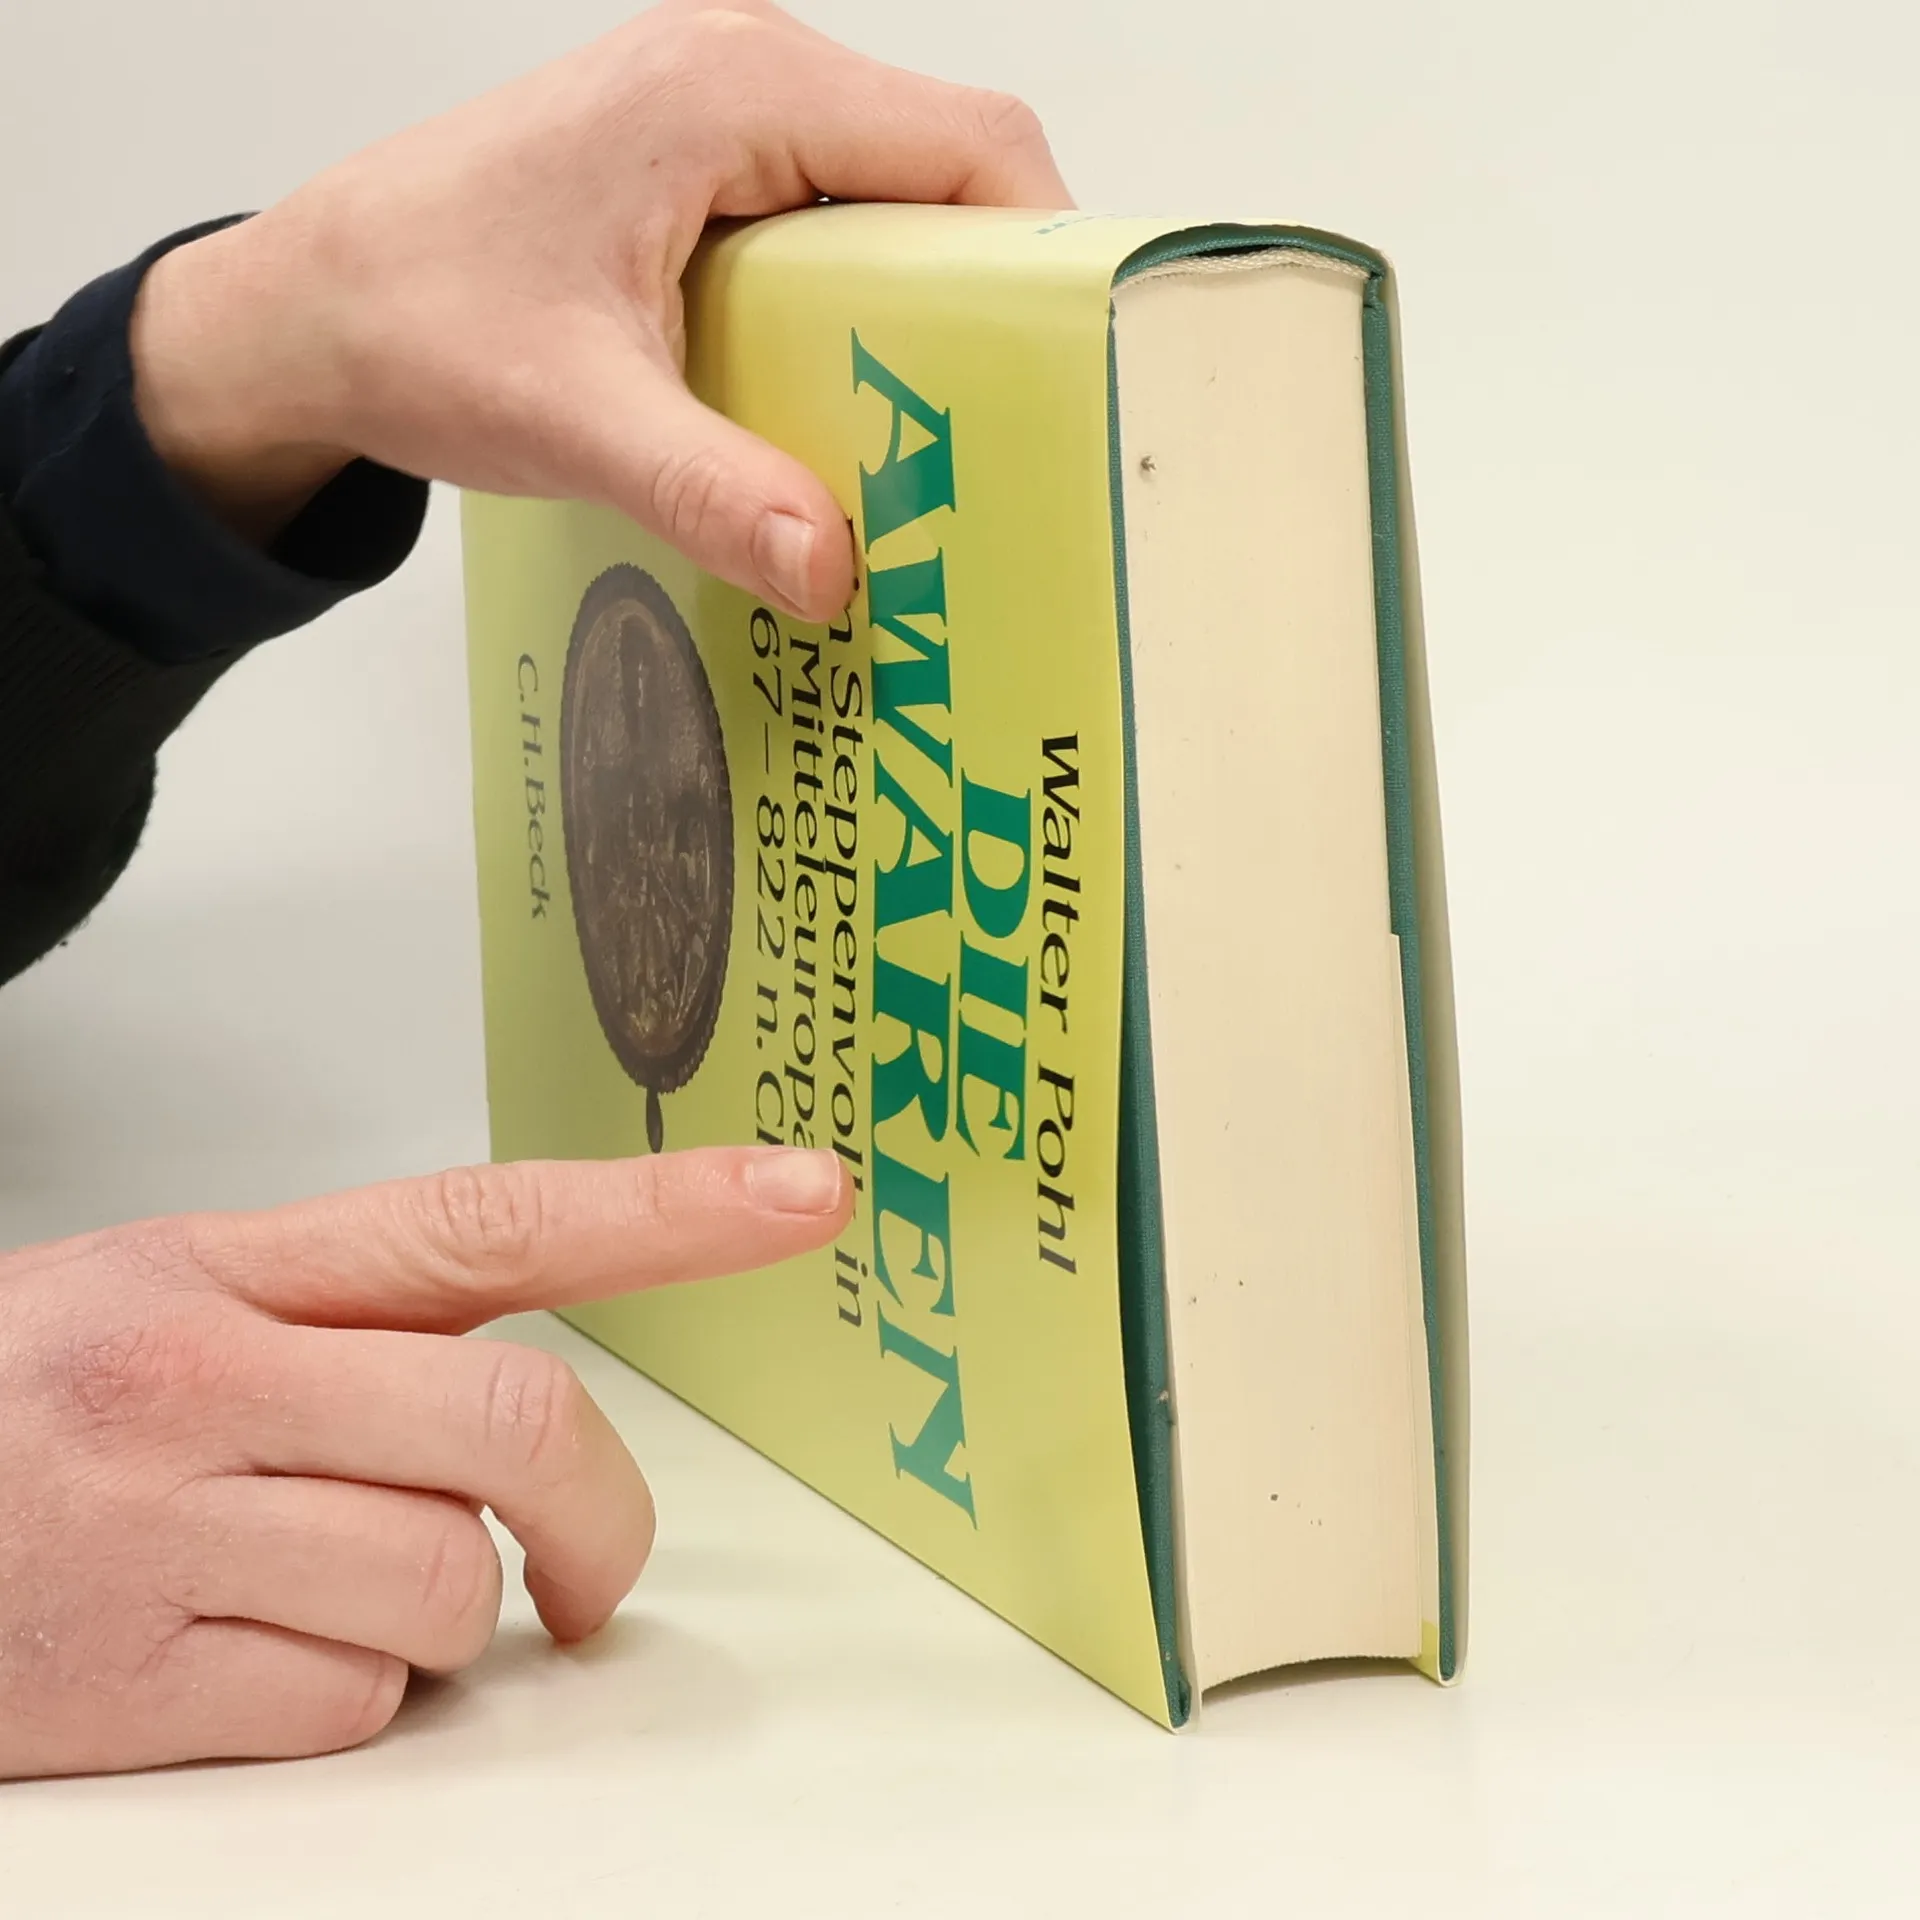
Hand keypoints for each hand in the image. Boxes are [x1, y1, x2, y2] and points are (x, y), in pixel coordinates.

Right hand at [0, 1145, 848, 1779]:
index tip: (806, 1193)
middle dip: (598, 1509)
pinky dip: (360, 1695)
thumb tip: (540, 1399)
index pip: (493, 1216)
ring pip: (448, 1581)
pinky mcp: (136, 1686)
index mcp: (228, 1268)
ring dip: (456, 1612)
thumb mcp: (166, 1294)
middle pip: (518, 1420)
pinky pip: (353, 1702)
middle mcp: (204, 1383)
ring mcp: (168, 1536)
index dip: (672, 1207)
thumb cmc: (15, 1402)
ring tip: (354, 1590)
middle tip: (591, 1560)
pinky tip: (267, 1651)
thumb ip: (356, 1317)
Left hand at [127, 0, 1069, 610]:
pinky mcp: (697, 162)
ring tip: (935, 426)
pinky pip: (829, 213)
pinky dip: (859, 299)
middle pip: (945, 162)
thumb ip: (710, 488)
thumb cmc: (413, 320)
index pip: (967, 139)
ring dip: (923, 302)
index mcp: (732, 89)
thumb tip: (835, 570)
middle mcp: (739, 71)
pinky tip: (843, 396)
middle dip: (991, 291)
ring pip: (890, 191)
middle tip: (1005, 427)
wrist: (302, 311)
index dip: (1043, 249)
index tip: (1071, 368)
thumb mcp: (574, 416)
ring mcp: (718, 109)